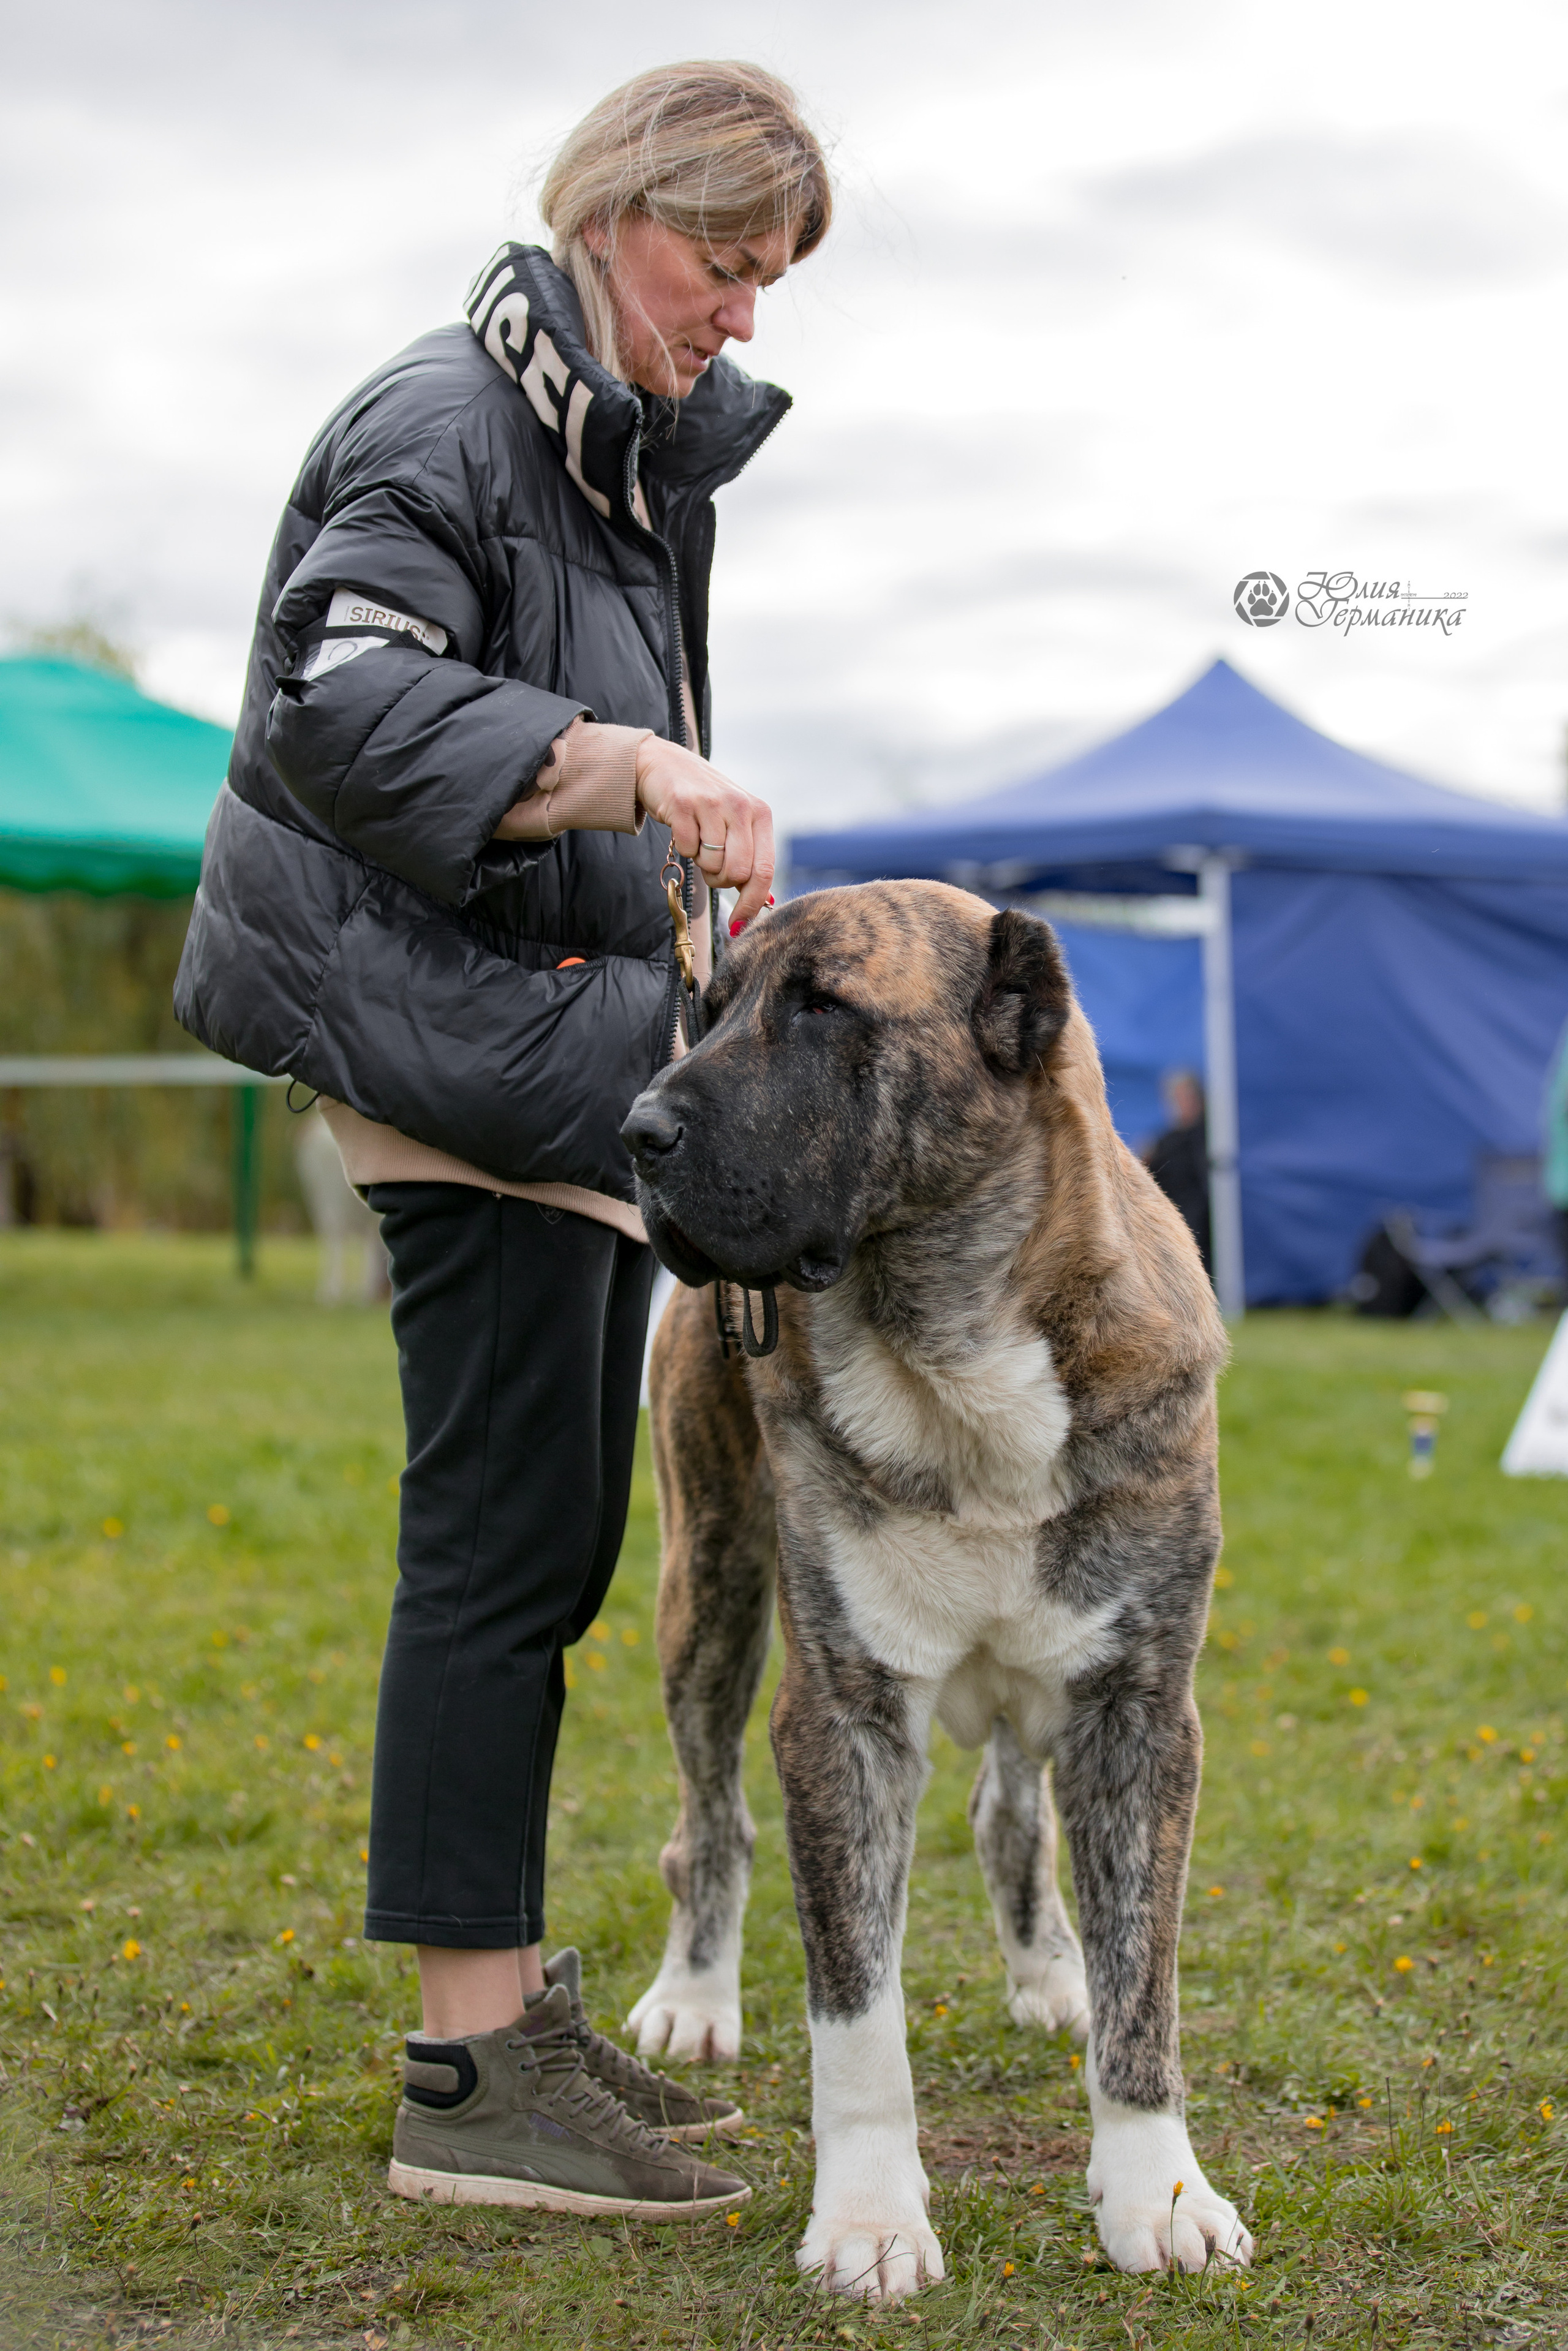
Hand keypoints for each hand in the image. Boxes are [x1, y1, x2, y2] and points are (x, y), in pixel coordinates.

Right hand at [634, 738, 775, 925]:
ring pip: (712, 864)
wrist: (663, 764)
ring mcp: (712, 804)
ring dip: (701, 864)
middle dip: (721, 881)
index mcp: (760, 814)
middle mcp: (740, 807)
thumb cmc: (703, 803)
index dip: (752, 903)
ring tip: (698, 841)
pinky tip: (683, 828)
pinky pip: (687, 849)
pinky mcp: (683, 804)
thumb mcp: (735, 823)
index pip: (764, 870)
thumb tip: (763, 903)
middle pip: (737, 873)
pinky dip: (683, 848)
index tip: (740, 924)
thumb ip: (750, 857)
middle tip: (711, 866)